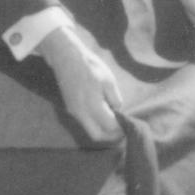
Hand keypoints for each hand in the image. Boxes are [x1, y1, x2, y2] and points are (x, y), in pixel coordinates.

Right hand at [36, 23, 125, 144]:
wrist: (66, 58)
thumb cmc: (90, 66)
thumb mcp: (108, 80)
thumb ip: (115, 98)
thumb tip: (118, 111)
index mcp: (92, 106)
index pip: (110, 126)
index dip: (121, 128)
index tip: (128, 123)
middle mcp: (81, 113)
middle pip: (98, 136)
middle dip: (111, 136)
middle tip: (122, 129)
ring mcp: (74, 112)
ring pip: (90, 131)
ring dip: (103, 131)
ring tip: (114, 122)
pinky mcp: (71, 109)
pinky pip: (85, 124)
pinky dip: (95, 124)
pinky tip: (103, 114)